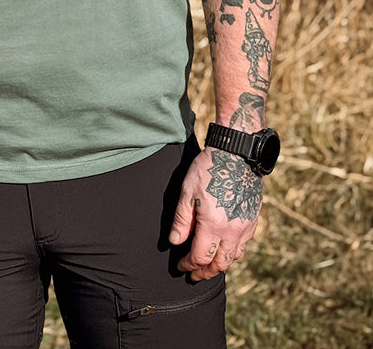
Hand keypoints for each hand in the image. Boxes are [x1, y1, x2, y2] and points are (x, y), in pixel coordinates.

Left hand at [168, 147, 261, 280]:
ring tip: (209, 266)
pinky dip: (234, 253)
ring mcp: (245, 227)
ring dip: (220, 265)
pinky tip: (225, 249)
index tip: (181, 265)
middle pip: (219, 263)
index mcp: (214, 225)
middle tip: (194, 274)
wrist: (236, 154)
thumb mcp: (188, 192)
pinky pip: (244, 245)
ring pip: (234, 257)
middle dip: (205, 272)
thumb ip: (182, 220)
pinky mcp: (253, 220)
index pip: (200, 256)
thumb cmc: (209, 169)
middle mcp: (232, 231)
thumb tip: (175, 241)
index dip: (188, 264)